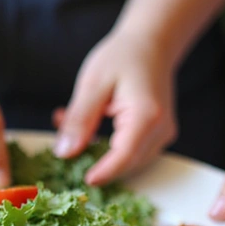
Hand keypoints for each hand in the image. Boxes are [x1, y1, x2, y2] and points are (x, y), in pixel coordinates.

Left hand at [53, 29, 176, 185]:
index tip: (84, 181)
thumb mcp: (93, 83)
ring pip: (127, 162)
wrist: (152, 44)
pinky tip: (85, 130)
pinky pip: (130, 153)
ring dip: (97, 154)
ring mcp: (162, 136)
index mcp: (146, 115)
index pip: (125, 156)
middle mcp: (160, 130)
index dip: (104, 172)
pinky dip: (106, 148)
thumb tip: (64, 153)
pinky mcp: (156, 138)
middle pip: (126, 164)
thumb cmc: (123, 56)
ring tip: (69, 126)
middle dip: (94, 161)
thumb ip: (79, 119)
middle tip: (62, 145)